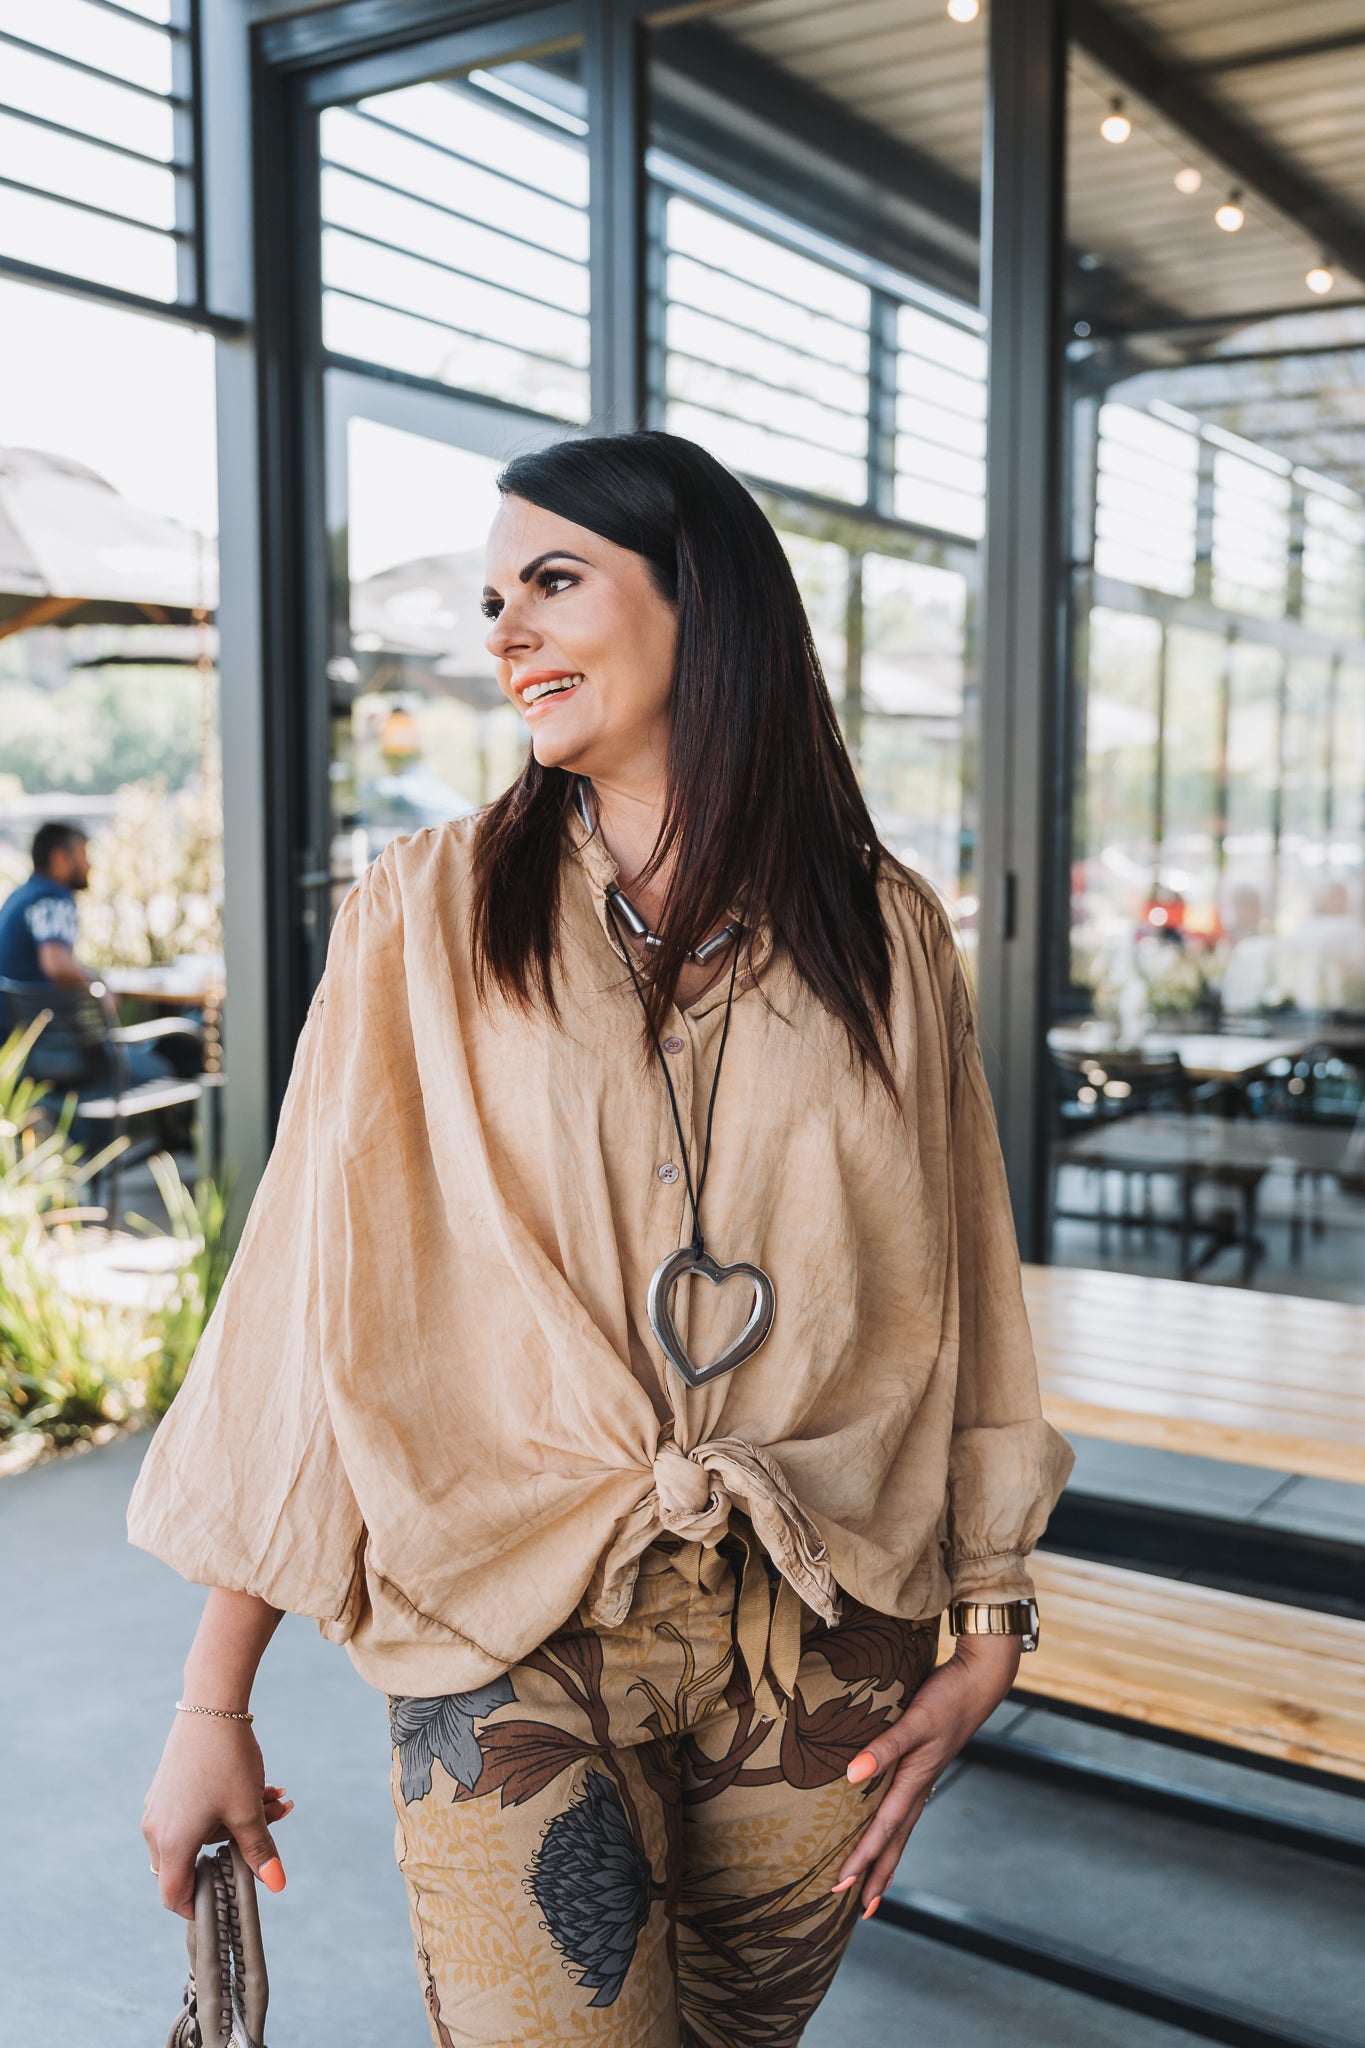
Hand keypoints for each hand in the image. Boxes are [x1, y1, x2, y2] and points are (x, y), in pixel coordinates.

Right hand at [142, 1713, 293, 1919]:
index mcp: (172, 1844)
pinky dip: (227, 1803)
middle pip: (194, 1859)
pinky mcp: (168, 1785)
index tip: (224, 1902)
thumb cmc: (227, 1763)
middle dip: (237, 1846)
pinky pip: (196, 1808)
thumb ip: (259, 1851)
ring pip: (202, 1828)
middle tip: (272, 1823)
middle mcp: (157, 1829)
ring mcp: (160, 1805)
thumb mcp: (247, 1811)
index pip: (174, 1896)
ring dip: (239, 1818)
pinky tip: (262, 1785)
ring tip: (276, 1797)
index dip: (198, 1907)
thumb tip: (277, 1885)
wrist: (212, 1706)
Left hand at [832, 1632, 1020, 1915]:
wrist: (978, 1679)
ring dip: (887, 1858)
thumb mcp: (914, 1721)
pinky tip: (889, 1830)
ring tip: (875, 1885)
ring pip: (902, 1829)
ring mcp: (924, 1778)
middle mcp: (919, 1786)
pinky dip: (894, 1829)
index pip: (883, 1830)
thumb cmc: (946, 1699)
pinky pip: (905, 1808)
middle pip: (895, 1841)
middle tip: (859, 1910)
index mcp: (914, 1781)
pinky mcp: (925, 1765)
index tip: (843, 1886)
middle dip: (877, 1874)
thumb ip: (884, 1746)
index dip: (862, 1858)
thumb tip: (851, 1774)